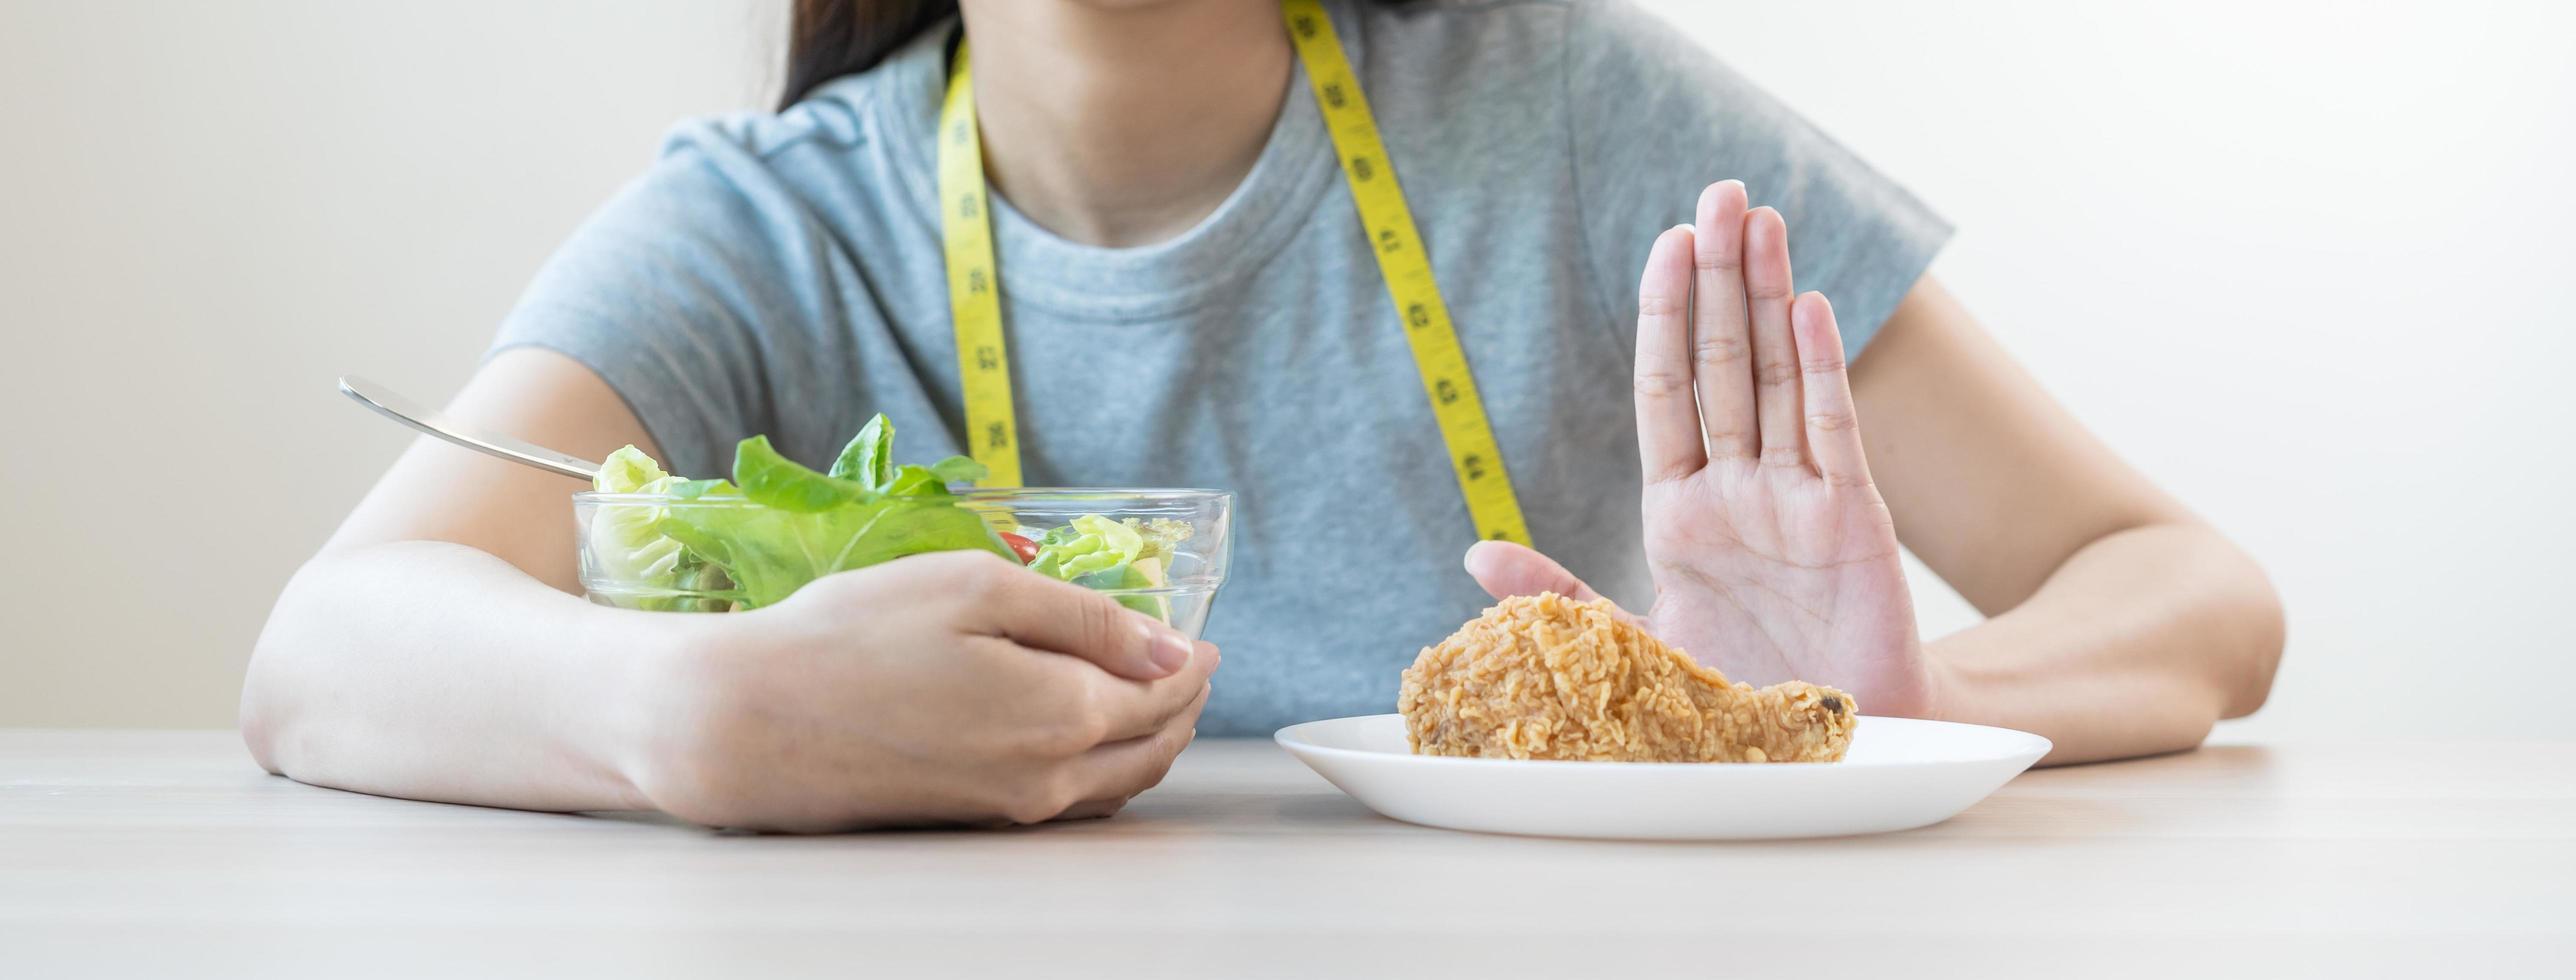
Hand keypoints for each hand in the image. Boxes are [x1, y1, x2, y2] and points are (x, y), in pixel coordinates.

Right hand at [628, 551, 1215, 830]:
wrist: (750, 724)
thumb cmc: (851, 638)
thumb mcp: (975, 589)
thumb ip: (1083, 618)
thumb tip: (1168, 645)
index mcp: (1064, 709)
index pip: (1162, 690)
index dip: (1191, 662)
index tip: (1203, 638)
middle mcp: (1051, 772)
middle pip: (1151, 744)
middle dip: (1182, 704)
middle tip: (1193, 668)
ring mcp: (1013, 805)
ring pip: (1116, 781)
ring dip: (1149, 740)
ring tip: (1155, 699)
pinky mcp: (974, 817)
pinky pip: (1071, 800)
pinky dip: (1105, 769)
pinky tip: (1090, 740)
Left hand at [1467, 181, 1932, 715]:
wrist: (1827, 746)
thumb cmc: (1737, 693)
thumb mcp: (1631, 641)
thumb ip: (1559, 592)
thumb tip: (1473, 552)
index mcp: (1682, 507)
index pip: (1666, 390)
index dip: (1663, 315)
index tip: (1665, 243)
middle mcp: (1740, 486)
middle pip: (1726, 361)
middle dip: (1720, 276)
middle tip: (1720, 192)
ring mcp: (1796, 497)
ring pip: (1781, 376)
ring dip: (1770, 294)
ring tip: (1763, 218)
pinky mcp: (1849, 522)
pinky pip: (1832, 433)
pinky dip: (1822, 371)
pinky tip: (1810, 307)